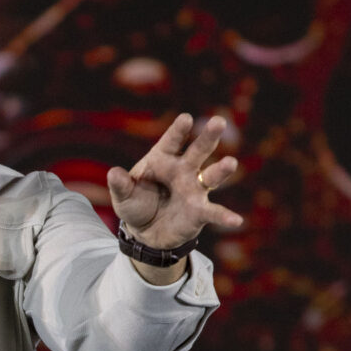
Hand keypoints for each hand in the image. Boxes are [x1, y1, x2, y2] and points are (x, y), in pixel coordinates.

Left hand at [106, 112, 242, 248]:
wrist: (147, 232)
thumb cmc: (136, 204)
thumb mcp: (123, 196)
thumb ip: (120, 185)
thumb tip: (113, 173)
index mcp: (162, 159)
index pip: (171, 141)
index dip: (179, 130)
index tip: (186, 119)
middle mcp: (183, 170)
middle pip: (197, 150)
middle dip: (208, 137)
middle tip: (219, 121)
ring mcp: (194, 189)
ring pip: (211, 176)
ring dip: (221, 169)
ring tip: (231, 163)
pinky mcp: (200, 211)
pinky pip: (214, 213)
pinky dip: (225, 216)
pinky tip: (237, 220)